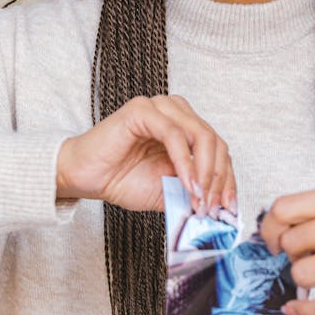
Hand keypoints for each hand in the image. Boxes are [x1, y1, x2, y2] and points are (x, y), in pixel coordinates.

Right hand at [56, 95, 235, 213]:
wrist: (86, 178)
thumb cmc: (122, 179)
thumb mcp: (169, 191)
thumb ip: (194, 192)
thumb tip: (222, 208)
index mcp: (186, 126)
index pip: (219, 149)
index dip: (227, 179)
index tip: (229, 207)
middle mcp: (177, 112)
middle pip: (215, 141)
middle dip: (218, 179)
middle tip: (213, 207)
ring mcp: (160, 107)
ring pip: (200, 135)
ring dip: (205, 172)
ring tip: (200, 199)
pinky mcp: (143, 110)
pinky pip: (175, 134)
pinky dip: (185, 161)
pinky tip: (186, 184)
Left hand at [260, 184, 314, 314]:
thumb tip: (280, 229)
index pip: (285, 208)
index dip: (269, 227)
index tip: (271, 238)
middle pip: (291, 242)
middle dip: (287, 255)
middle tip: (300, 258)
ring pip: (304, 273)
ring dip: (300, 280)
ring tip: (313, 277)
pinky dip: (304, 311)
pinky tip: (297, 308)